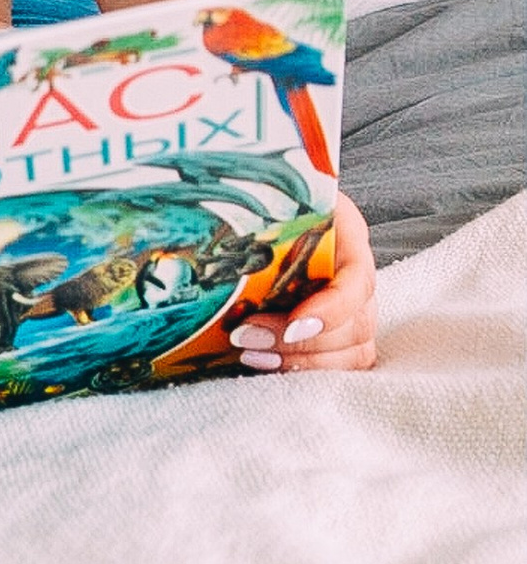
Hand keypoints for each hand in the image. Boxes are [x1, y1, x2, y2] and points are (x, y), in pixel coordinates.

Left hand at [230, 190, 379, 374]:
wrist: (266, 203)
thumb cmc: (266, 201)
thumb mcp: (264, 192)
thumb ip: (250, 209)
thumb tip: (205, 224)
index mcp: (348, 238)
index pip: (357, 283)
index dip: (332, 310)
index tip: (295, 324)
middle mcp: (356, 278)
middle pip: (356, 326)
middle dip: (302, 343)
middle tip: (246, 335)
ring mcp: (353, 310)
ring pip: (352, 353)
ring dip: (301, 362)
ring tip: (249, 352)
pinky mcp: (337, 335)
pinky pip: (338, 365)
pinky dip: (302, 371)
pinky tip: (262, 362)